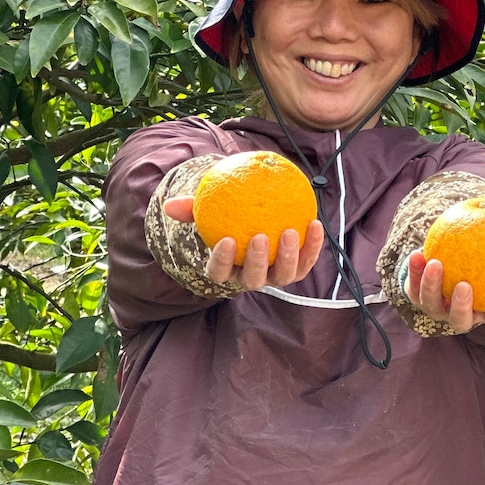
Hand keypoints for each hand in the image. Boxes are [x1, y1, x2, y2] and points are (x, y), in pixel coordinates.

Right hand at [164, 196, 324, 290]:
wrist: (256, 220)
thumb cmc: (226, 218)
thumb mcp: (209, 213)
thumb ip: (192, 210)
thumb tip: (170, 206)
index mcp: (228, 270)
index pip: (220, 273)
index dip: (222, 261)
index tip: (226, 240)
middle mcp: (252, 277)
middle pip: (253, 279)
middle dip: (257, 261)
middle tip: (261, 237)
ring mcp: (276, 275)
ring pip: (283, 276)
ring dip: (289, 257)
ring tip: (290, 232)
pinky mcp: (298, 268)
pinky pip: (307, 260)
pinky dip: (313, 245)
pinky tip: (315, 223)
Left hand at [405, 235, 484, 333]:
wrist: (453, 259)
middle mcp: (463, 315)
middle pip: (461, 320)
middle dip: (461, 307)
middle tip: (464, 285)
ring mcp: (437, 309)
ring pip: (432, 306)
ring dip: (431, 286)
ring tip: (435, 263)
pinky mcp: (417, 297)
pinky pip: (413, 287)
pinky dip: (413, 273)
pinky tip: (418, 253)